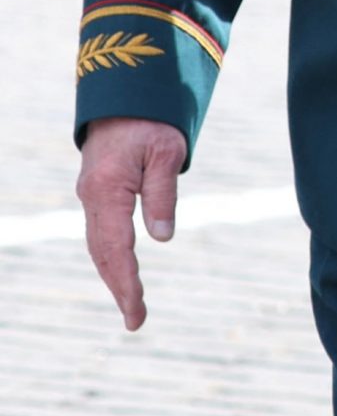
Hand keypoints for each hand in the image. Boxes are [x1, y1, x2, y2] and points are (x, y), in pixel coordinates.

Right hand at [76, 118, 186, 330]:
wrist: (125, 95)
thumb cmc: (152, 121)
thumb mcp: (167, 153)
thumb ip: (163, 194)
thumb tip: (162, 237)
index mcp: (106, 190)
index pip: (116, 247)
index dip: (126, 281)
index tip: (136, 309)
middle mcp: (92, 197)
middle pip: (103, 253)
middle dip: (119, 287)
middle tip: (136, 320)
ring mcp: (91, 196)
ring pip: (99, 245)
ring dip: (113, 275)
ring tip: (131, 304)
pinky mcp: (97, 192)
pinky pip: (101, 232)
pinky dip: (110, 256)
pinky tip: (121, 272)